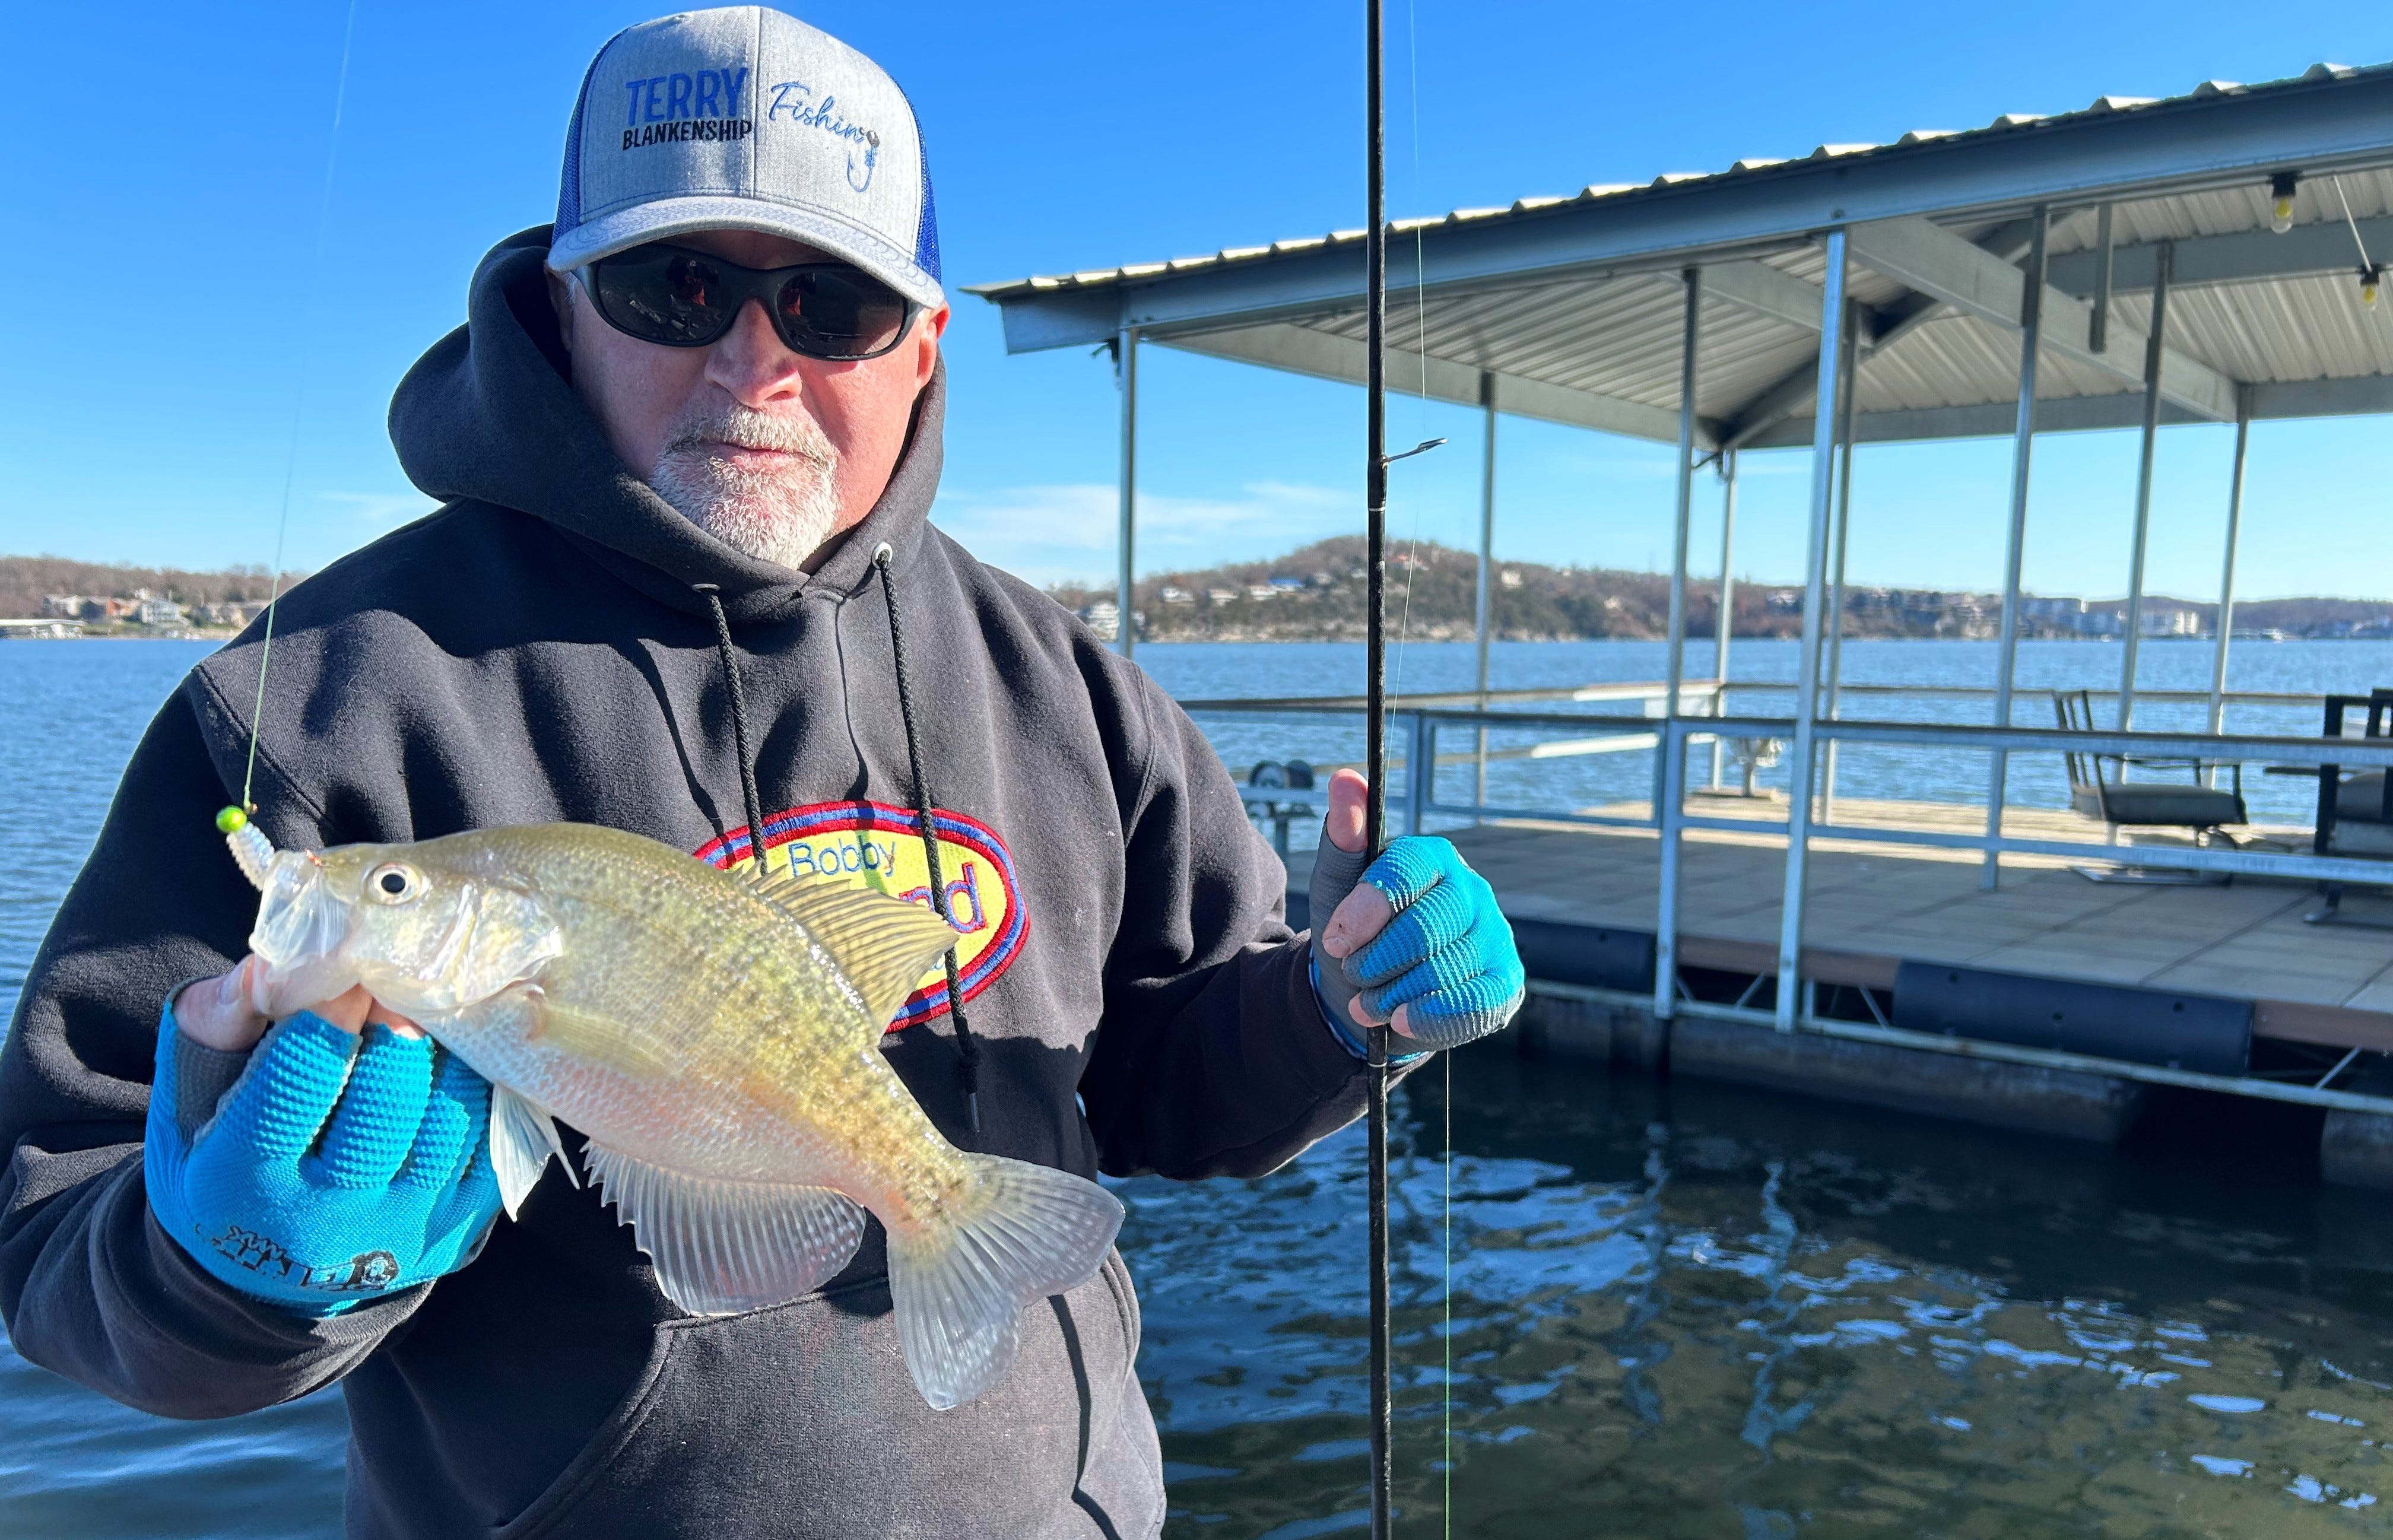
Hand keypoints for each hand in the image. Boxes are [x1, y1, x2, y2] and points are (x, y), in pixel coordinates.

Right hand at [145, 974, 501, 1311]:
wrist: (266, 1266)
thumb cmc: (223, 1153)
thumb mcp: (192, 1093)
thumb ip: (220, 1021)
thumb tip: (276, 962)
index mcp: (237, 1182)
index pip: (299, 1085)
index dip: (331, 1018)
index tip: (352, 972)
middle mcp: (320, 1221)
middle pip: (383, 1106)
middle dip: (398, 1032)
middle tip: (403, 985)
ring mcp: (395, 1231)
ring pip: (445, 1124)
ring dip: (449, 1058)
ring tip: (438, 1016)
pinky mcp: (453, 1231)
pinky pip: (488, 1147)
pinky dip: (483, 1094)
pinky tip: (466, 1059)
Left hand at [1306, 770, 1524, 1053]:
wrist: (1371, 993)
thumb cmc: (1355, 932)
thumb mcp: (1336, 887)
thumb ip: (1343, 837)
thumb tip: (1345, 778)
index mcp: (1433, 859)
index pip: (1408, 869)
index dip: (1367, 908)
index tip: (1335, 939)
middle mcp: (1472, 891)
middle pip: (1428, 925)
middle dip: (1379, 958)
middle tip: (1352, 973)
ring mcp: (1494, 937)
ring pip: (1448, 967)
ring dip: (1395, 992)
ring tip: (1365, 1003)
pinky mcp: (1505, 982)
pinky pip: (1476, 1002)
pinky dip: (1432, 1016)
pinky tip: (1401, 1020)